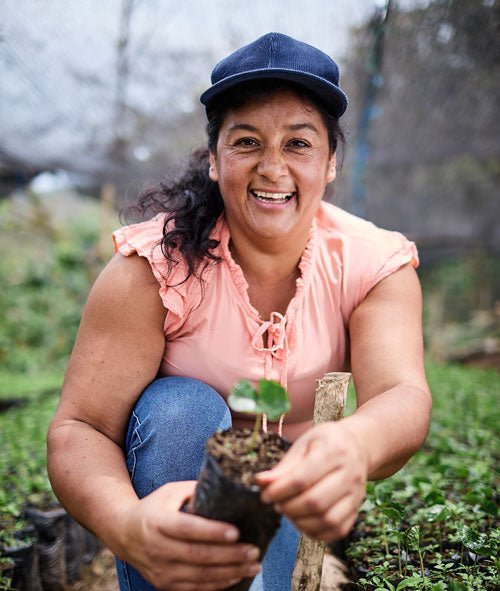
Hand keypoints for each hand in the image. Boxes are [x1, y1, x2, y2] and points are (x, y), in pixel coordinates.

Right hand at [118, 481, 260, 590]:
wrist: (124, 533)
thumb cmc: (154, 507)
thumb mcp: (170, 492)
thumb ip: (196, 490)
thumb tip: (228, 486)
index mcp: (158, 522)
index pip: (188, 529)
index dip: (212, 532)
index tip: (236, 532)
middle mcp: (157, 548)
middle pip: (197, 555)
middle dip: (229, 555)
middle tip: (253, 550)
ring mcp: (160, 570)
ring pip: (199, 576)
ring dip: (229, 572)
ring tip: (253, 566)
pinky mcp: (164, 584)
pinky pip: (195, 588)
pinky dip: (217, 585)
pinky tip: (236, 576)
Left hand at [255, 421, 366, 540]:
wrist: (356, 445)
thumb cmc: (324, 443)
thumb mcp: (303, 445)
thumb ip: (284, 467)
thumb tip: (260, 482)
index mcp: (334, 451)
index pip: (302, 479)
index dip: (279, 491)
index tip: (265, 495)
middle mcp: (350, 473)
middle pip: (315, 502)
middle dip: (289, 507)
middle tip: (276, 504)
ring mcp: (356, 493)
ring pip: (328, 520)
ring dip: (301, 522)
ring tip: (288, 512)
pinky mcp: (357, 508)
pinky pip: (337, 530)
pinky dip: (316, 532)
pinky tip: (302, 521)